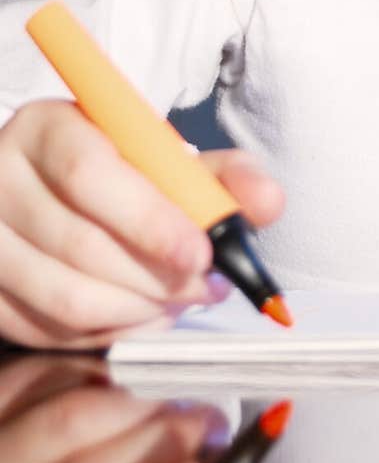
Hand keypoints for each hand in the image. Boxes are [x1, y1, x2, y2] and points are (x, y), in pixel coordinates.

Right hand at [0, 100, 284, 347]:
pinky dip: (106, 335)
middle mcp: (1, 176)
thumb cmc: (120, 176)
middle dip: (157, 280)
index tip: (201, 255)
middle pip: (79, 245)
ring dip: (137, 313)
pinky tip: (140, 316)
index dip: (150, 222)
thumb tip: (267, 203)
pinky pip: (46, 332)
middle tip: (205, 289)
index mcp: (49, 128)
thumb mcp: (170, 161)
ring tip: (177, 303)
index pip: (89, 174)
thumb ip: (223, 178)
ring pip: (63, 298)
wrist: (52, 192)